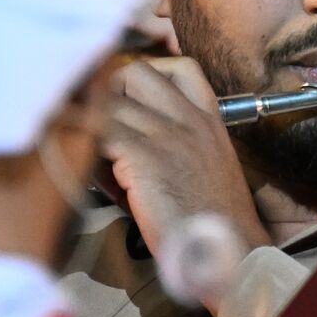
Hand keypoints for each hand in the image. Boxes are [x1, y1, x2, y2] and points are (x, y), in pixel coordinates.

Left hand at [101, 56, 271, 312]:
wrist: (228, 250)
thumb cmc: (213, 219)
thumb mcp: (207, 165)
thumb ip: (178, 143)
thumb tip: (130, 140)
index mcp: (210, 119)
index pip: (182, 66)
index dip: (151, 71)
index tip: (132, 97)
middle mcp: (189, 118)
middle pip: (138, 70)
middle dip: (112, 89)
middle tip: (104, 124)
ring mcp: (167, 134)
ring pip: (111, 100)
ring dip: (94, 122)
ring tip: (93, 154)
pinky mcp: (145, 157)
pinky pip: (101, 132)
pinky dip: (88, 148)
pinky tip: (93, 174)